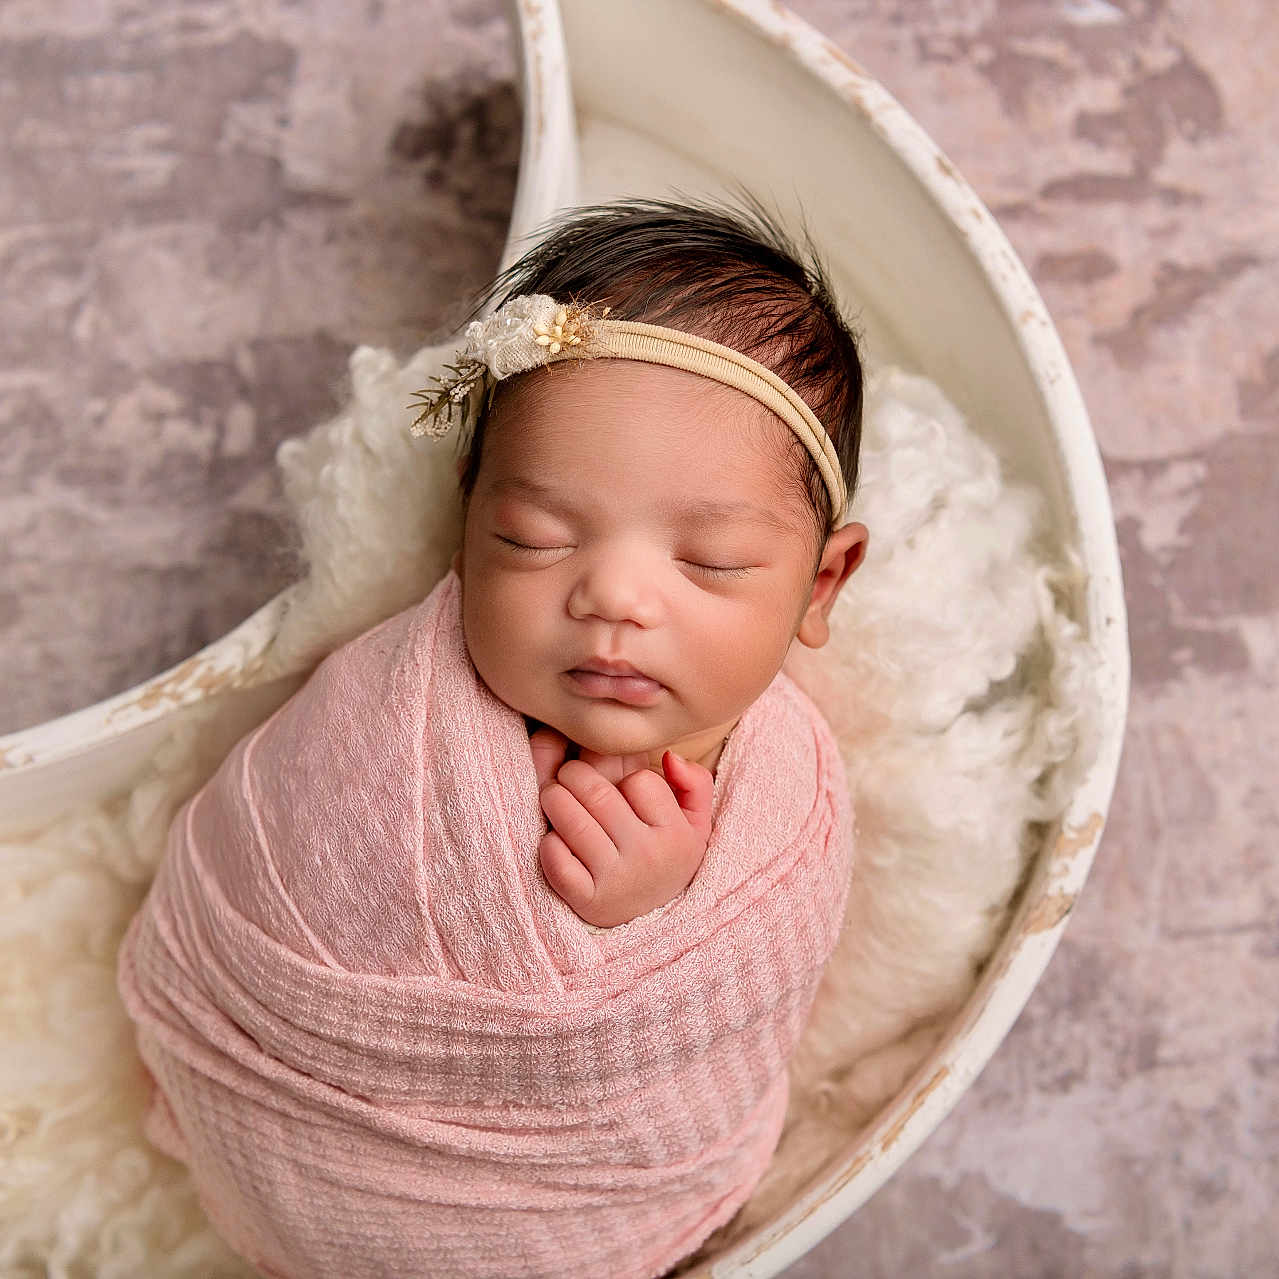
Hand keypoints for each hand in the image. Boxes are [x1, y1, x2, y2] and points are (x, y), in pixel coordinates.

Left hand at [529, 726, 713, 927]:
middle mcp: (647, 857)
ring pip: (573, 822)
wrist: (658, 926)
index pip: (641, 781)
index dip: (627, 778)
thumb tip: (670, 757)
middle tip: (568, 775)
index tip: (621, 789)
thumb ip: (695, 782)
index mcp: (676, 835)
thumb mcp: (696, 824)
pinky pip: (557, 861)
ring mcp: (615, 881)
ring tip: (553, 795)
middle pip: (598, 795)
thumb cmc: (669, 858)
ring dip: (554, 799)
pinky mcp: (587, 901)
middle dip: (574, 774)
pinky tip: (556, 839)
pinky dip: (549, 844)